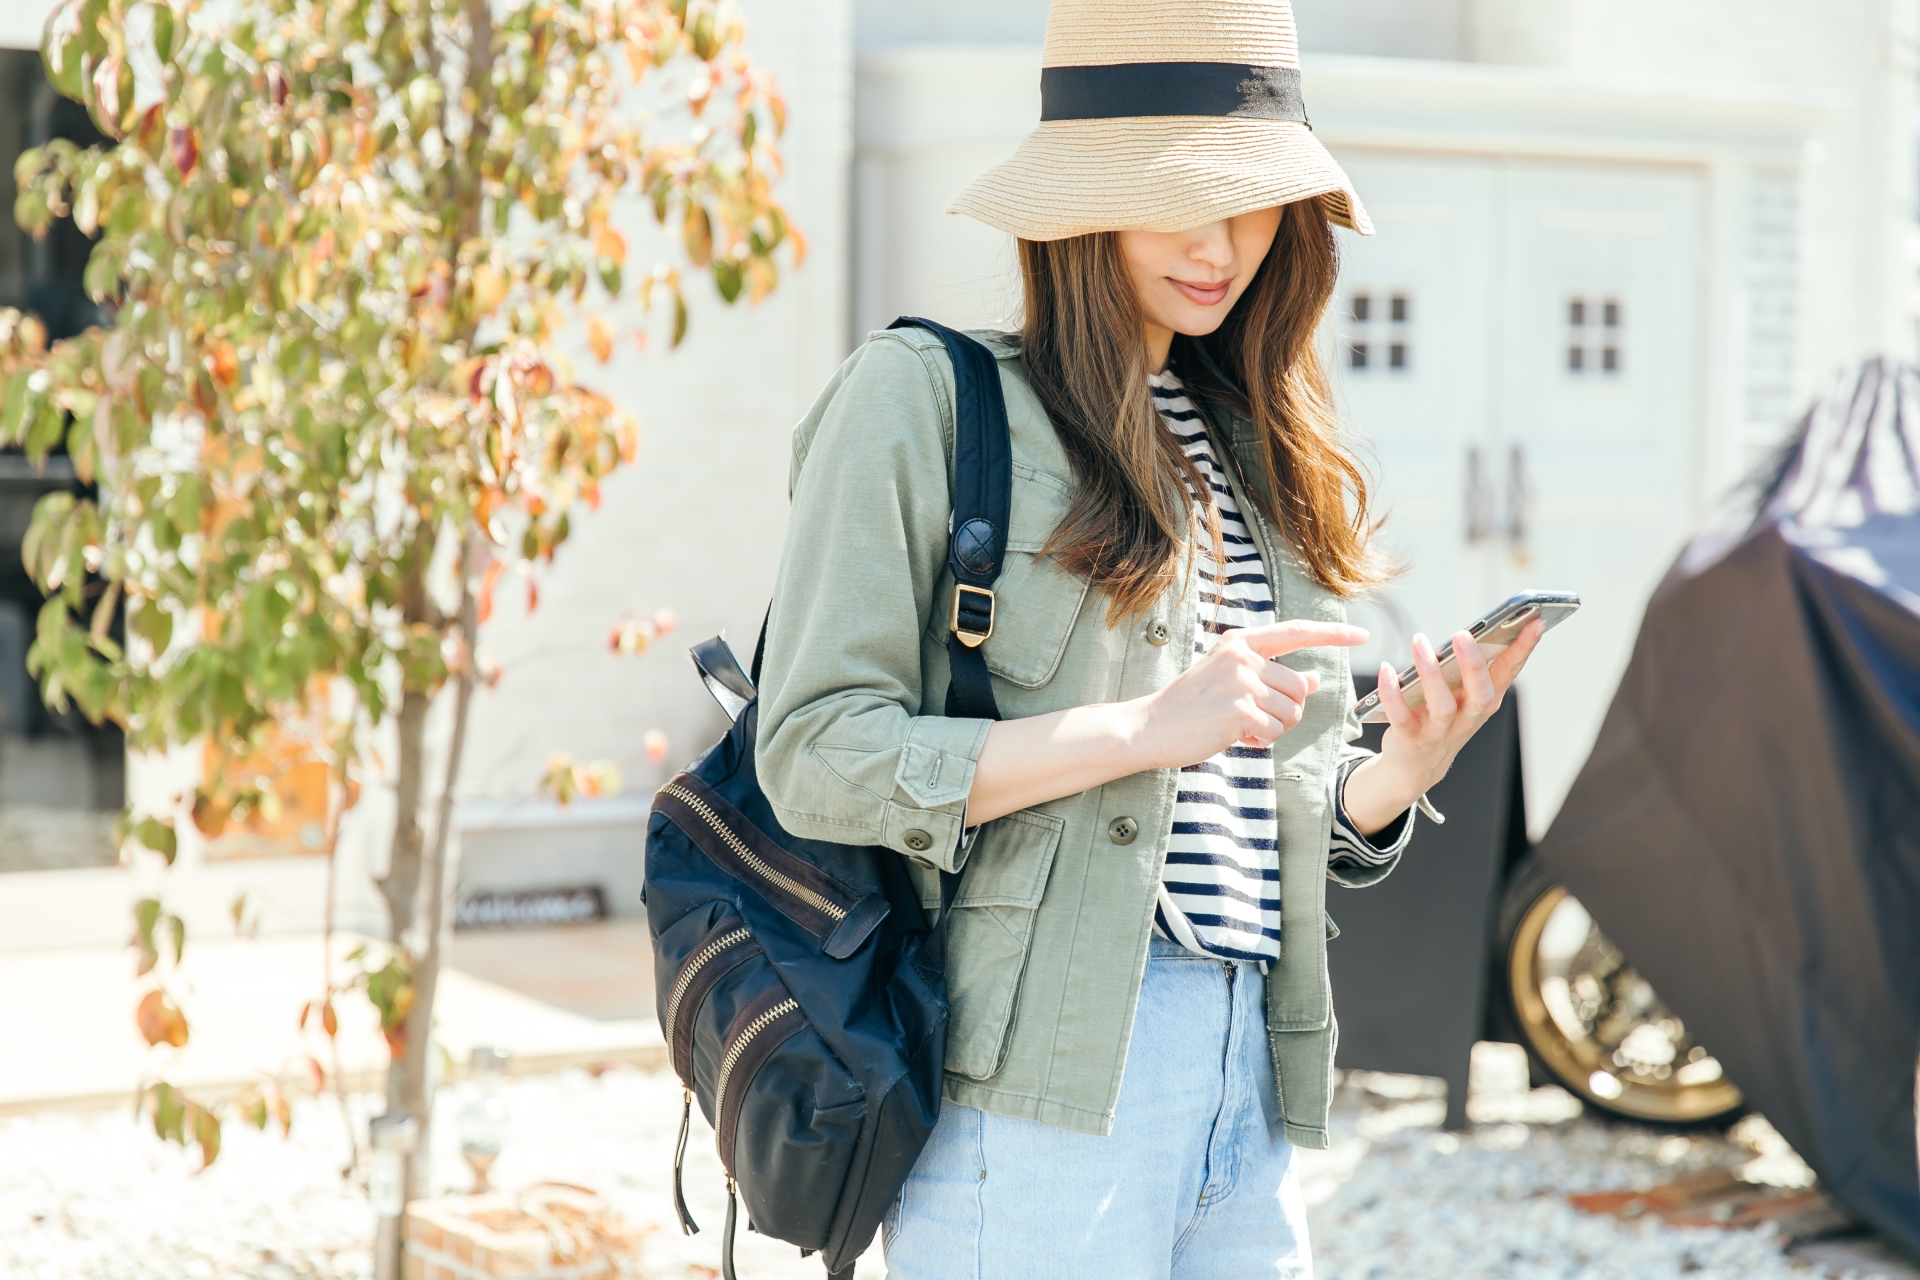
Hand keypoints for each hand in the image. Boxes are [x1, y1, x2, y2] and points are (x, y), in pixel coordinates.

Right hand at [1136, 620, 1367, 769]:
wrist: (1151, 726)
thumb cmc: (1191, 706)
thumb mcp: (1232, 681)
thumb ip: (1272, 676)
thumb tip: (1314, 677)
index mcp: (1240, 643)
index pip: (1295, 632)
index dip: (1331, 634)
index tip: (1361, 635)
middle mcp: (1243, 657)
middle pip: (1299, 687)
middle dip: (1285, 710)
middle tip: (1250, 719)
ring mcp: (1241, 682)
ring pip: (1291, 712)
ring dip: (1272, 728)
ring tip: (1239, 727)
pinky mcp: (1239, 710)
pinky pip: (1275, 731)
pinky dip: (1260, 740)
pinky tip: (1235, 737)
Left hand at [1342, 618, 1544, 833]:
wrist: (1415, 768)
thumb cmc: (1442, 720)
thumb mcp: (1465, 697)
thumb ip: (1472, 669)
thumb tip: (1474, 630)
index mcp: (1484, 701)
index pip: (1509, 672)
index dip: (1523, 648)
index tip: (1535, 621)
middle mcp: (1467, 717)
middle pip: (1479, 692)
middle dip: (1473, 663)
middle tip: (1462, 633)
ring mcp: (1439, 731)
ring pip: (1441, 705)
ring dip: (1430, 673)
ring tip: (1420, 641)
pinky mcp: (1410, 738)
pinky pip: (1401, 715)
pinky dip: (1392, 692)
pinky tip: (1386, 669)